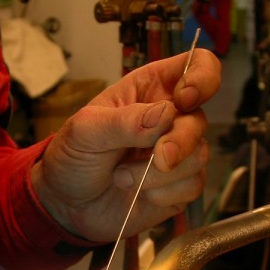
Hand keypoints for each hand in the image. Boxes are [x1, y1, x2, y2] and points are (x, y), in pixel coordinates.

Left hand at [31, 49, 220, 241]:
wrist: (67, 204)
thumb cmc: (74, 157)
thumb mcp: (85, 132)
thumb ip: (123, 121)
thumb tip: (165, 114)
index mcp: (151, 89)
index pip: (199, 66)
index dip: (202, 77)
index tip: (184, 100)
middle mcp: (171, 118)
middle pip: (200, 120)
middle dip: (180, 142)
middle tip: (158, 159)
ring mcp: (178, 154)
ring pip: (198, 157)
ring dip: (159, 174)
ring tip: (121, 178)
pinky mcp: (178, 187)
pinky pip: (191, 187)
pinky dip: (163, 194)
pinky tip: (138, 194)